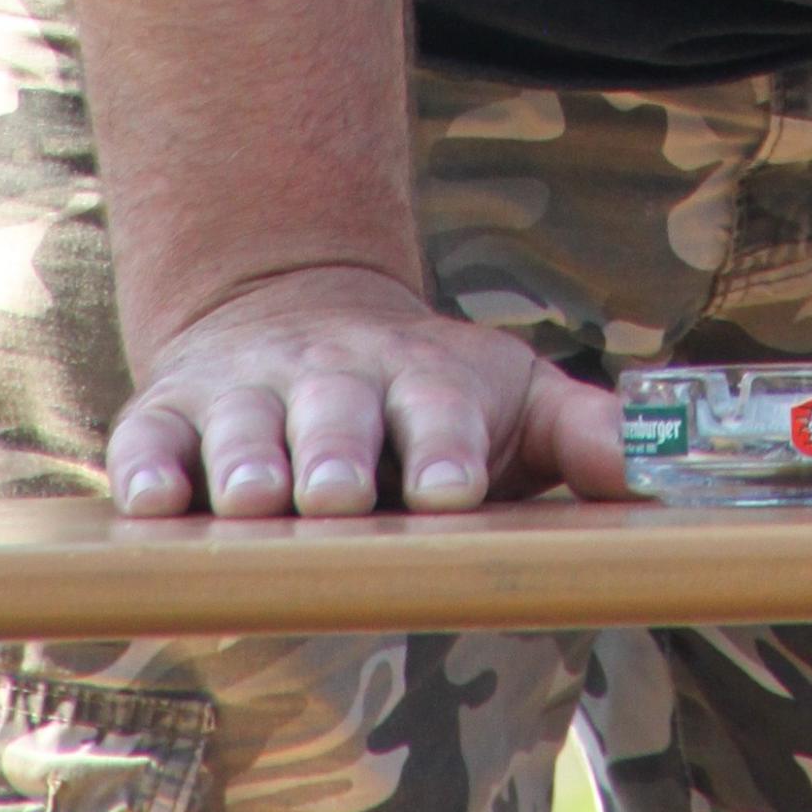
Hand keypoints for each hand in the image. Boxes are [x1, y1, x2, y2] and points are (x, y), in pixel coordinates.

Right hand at [108, 263, 627, 517]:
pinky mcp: (171, 416)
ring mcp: (248, 394)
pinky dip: (147, 469)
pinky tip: (150, 502)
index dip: (447, 448)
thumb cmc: (424, 391)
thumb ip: (585, 436)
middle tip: (342, 495)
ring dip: (248, 462)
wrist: (299, 309)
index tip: (454, 491)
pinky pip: (150, 441)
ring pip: (244, 425)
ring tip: (252, 502)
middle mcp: (333, 380)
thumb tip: (664, 472)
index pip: (440, 409)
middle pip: (337, 414)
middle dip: (339, 454)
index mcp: (423, 380)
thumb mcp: (512, 398)